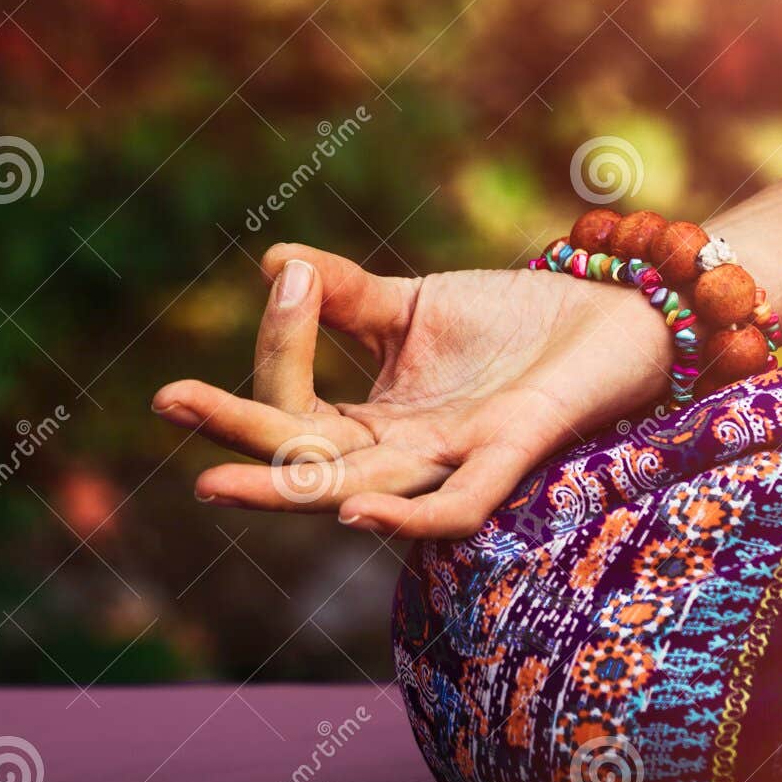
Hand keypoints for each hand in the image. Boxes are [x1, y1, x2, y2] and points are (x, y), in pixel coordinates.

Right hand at [152, 243, 673, 538]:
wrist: (614, 315)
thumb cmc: (515, 323)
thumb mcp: (414, 305)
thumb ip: (346, 294)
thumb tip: (272, 264)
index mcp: (376, 424)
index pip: (295, 405)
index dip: (276, 348)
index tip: (280, 278)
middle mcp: (407, 455)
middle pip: (306, 461)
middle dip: (236, 435)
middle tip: (167, 402)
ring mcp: (456, 459)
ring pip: (362, 492)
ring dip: (290, 494)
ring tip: (218, 487)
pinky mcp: (514, 453)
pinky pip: (459, 505)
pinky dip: (412, 517)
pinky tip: (359, 515)